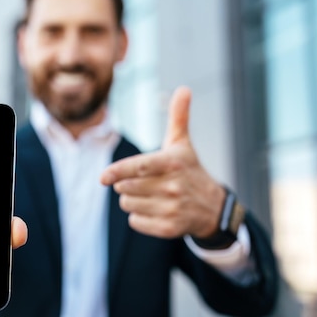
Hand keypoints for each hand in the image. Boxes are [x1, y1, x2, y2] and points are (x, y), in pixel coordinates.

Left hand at [100, 86, 224, 238]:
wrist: (212, 207)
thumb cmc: (189, 170)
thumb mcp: (183, 144)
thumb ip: (178, 117)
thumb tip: (184, 88)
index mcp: (173, 163)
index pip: (139, 167)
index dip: (118, 172)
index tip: (103, 178)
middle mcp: (173, 186)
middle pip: (126, 187)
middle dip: (125, 183)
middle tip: (141, 180)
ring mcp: (172, 208)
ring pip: (128, 204)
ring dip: (131, 199)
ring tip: (150, 195)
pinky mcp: (169, 228)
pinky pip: (135, 221)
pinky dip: (138, 217)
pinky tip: (153, 209)